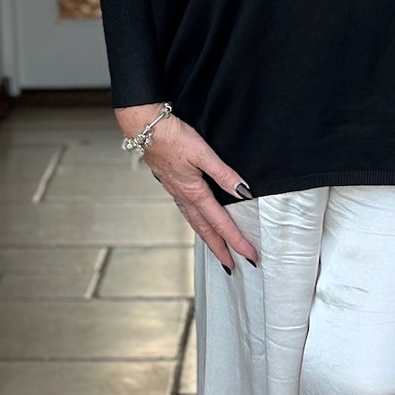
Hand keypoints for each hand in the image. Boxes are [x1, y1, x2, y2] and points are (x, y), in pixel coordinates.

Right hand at [115, 106, 259, 271]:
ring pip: (195, 223)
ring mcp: (176, 192)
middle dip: (221, 250)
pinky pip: (187, 212)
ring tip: (218, 251)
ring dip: (208, 239)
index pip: (221, 223)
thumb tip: (244, 191)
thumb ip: (224, 174)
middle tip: (233, 266)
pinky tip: (199, 221)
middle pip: (206, 231)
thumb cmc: (173, 137)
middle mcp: (184, 197)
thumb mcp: (203, 153)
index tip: (250, 255)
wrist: (144, 128)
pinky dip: (197, 223)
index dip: (237, 240)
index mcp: (194, 193)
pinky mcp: (172, 185)